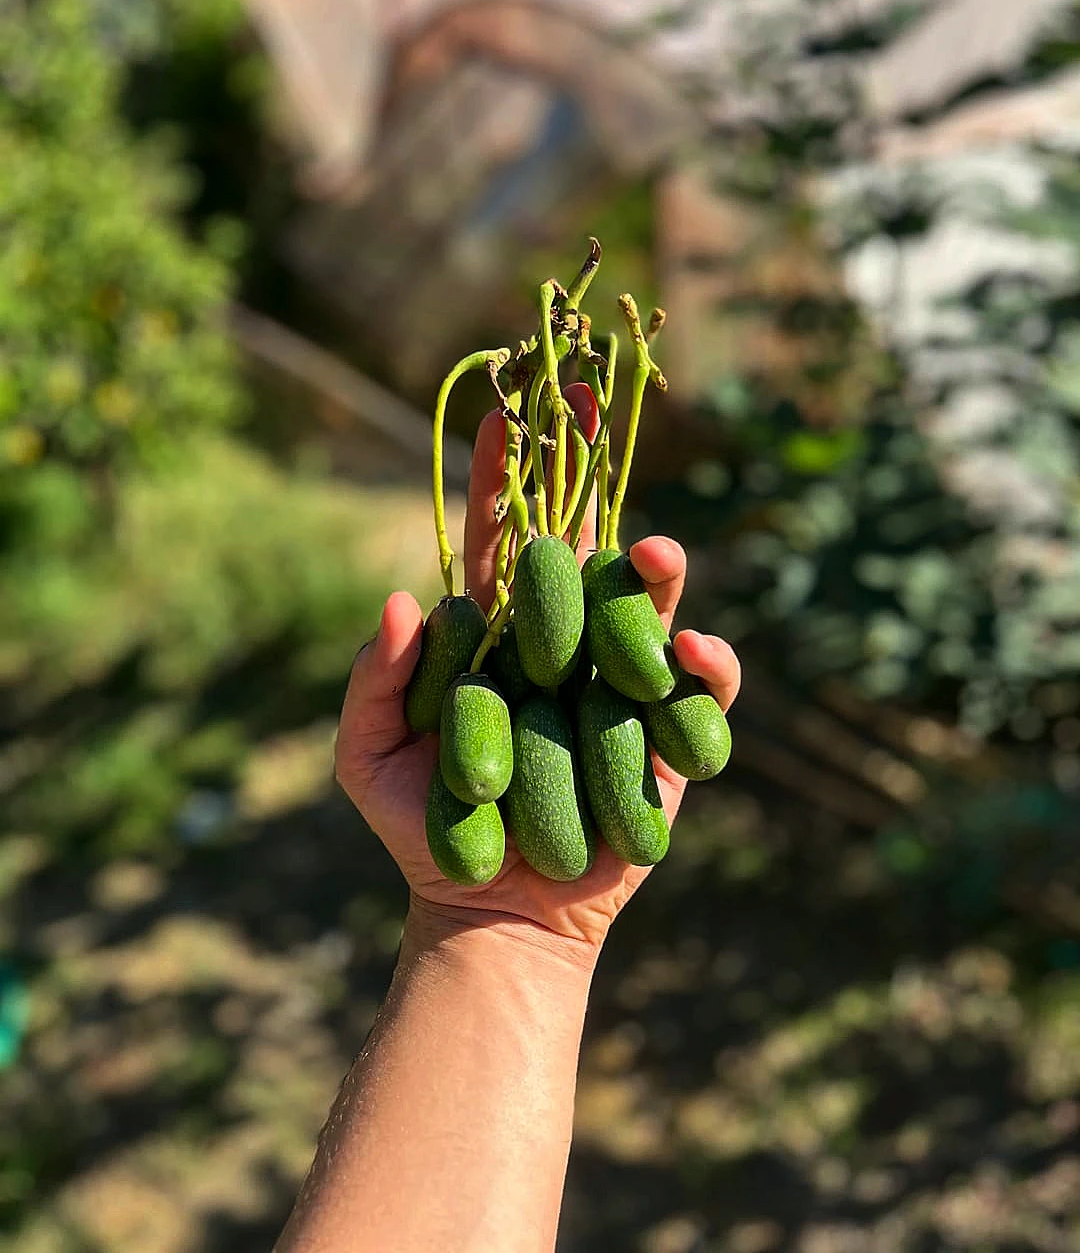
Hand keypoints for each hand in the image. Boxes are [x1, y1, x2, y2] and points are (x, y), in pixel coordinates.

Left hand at [334, 384, 740, 958]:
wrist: (495, 912)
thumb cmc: (426, 830)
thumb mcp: (371, 760)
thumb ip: (376, 682)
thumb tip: (404, 598)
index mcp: (494, 639)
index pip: (498, 544)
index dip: (500, 479)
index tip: (503, 411)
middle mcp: (561, 647)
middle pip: (585, 553)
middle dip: (590, 480)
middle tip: (597, 419)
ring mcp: (619, 686)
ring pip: (648, 609)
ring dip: (657, 572)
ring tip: (657, 552)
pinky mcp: (668, 735)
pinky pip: (701, 691)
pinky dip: (707, 667)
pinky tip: (696, 649)